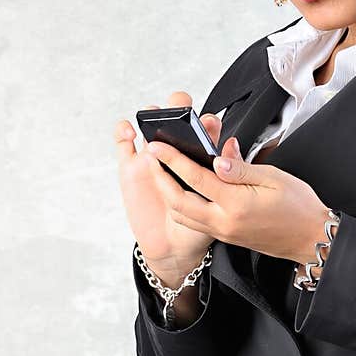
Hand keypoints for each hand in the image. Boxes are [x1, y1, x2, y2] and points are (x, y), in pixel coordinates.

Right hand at [114, 91, 224, 287]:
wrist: (175, 248)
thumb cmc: (201, 223)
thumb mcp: (220, 201)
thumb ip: (230, 173)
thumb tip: (232, 145)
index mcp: (199, 157)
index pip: (205, 129)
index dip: (207, 122)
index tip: (210, 124)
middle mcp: (176, 152)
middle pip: (177, 120)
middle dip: (178, 107)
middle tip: (180, 109)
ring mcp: (152, 158)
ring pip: (150, 126)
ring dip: (152, 115)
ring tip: (155, 116)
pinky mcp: (131, 167)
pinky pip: (123, 144)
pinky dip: (123, 131)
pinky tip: (130, 131)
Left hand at [144, 133, 335, 267]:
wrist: (310, 239)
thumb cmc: (299, 207)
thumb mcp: (273, 178)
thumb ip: (241, 168)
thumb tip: (218, 158)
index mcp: (237, 204)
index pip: (196, 178)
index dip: (173, 160)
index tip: (157, 146)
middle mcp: (225, 222)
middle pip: (178, 202)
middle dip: (160, 179)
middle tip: (152, 159)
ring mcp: (223, 232)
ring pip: (183, 215)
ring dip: (168, 194)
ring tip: (163, 173)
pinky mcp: (226, 237)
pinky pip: (195, 222)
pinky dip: (182, 206)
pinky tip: (184, 191)